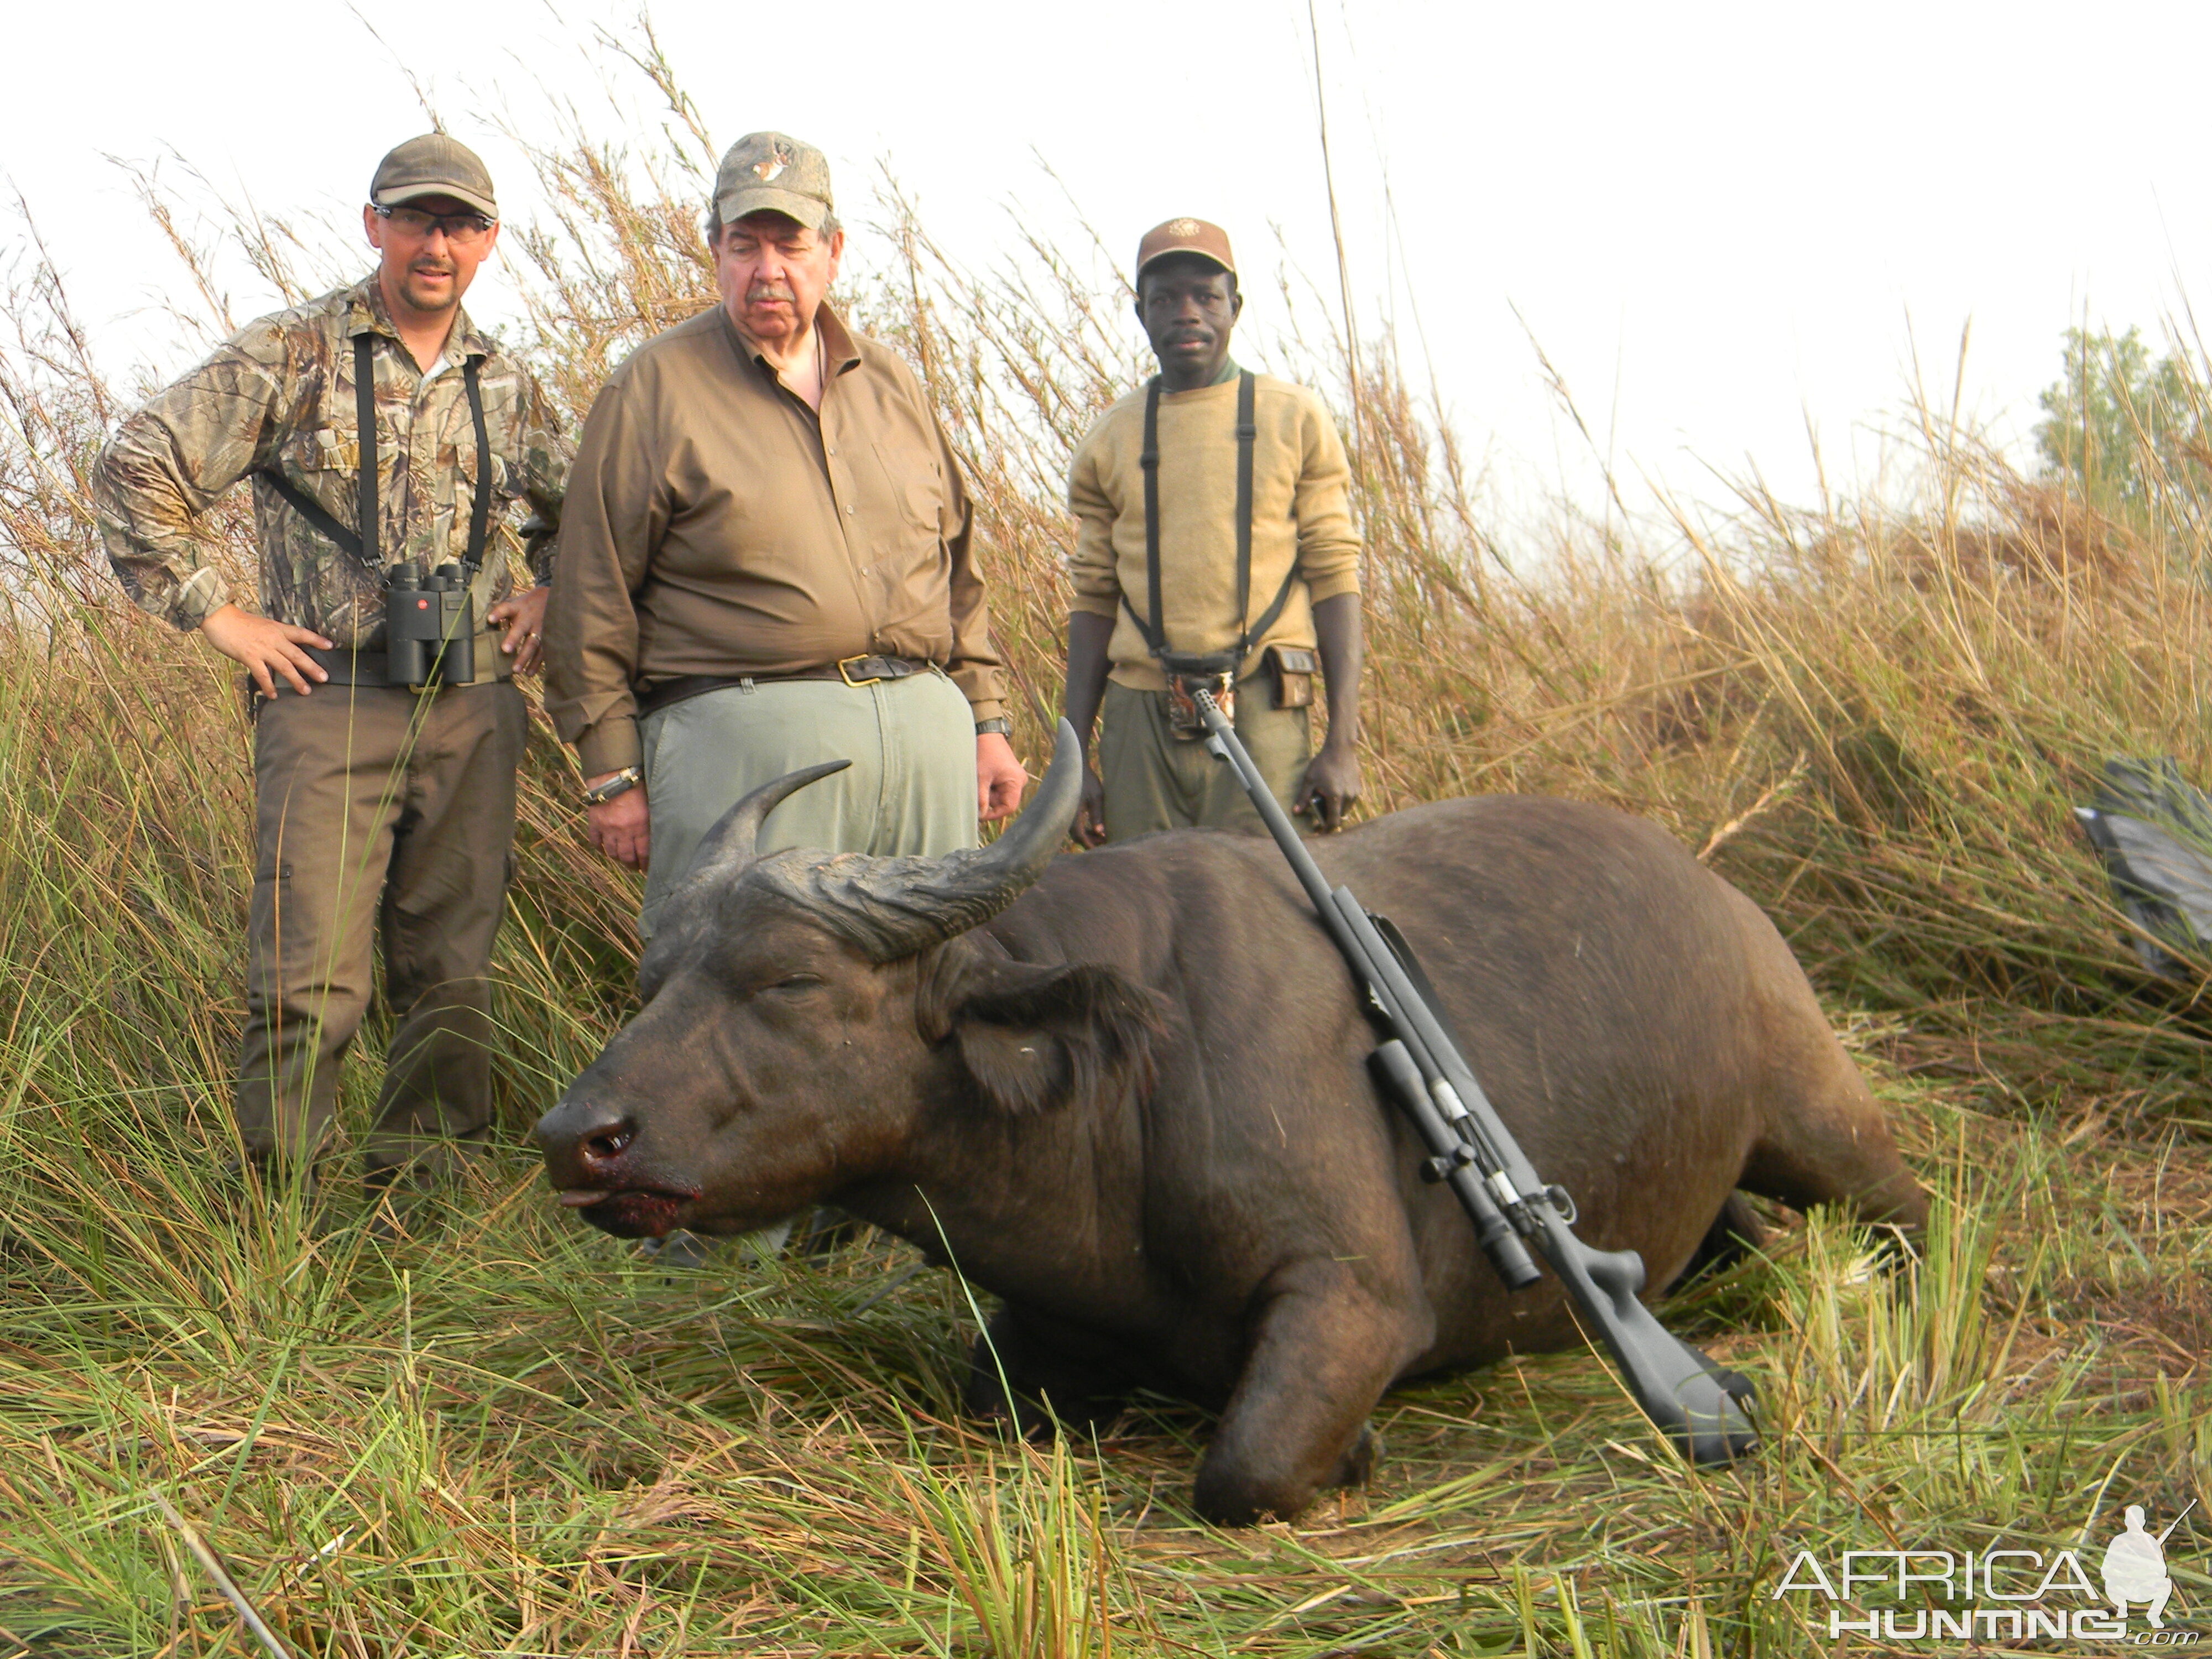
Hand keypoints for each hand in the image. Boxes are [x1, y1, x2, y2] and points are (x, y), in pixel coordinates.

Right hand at [201, 603, 332, 696]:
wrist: (218, 617)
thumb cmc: (237, 621)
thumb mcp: (261, 625)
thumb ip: (272, 635)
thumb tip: (280, 646)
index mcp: (277, 628)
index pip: (301, 633)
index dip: (316, 639)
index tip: (330, 645)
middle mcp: (274, 638)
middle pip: (298, 654)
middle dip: (312, 667)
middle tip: (325, 678)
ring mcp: (262, 648)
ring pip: (285, 666)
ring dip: (296, 680)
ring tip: (306, 691)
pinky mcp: (249, 656)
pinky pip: (262, 674)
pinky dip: (269, 686)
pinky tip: (274, 695)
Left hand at [487, 584, 548, 674]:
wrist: (554, 600)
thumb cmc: (527, 604)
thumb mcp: (515, 603)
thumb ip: (502, 613)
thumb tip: (487, 626)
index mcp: (518, 607)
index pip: (506, 608)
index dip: (498, 613)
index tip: (490, 619)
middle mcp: (529, 618)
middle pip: (520, 628)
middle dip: (513, 639)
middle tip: (505, 650)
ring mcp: (540, 628)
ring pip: (532, 643)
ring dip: (524, 657)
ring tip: (515, 670)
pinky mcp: (548, 638)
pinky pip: (542, 652)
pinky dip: (536, 663)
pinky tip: (529, 673)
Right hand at [587, 776, 650, 870]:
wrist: (613, 774)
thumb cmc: (637, 786)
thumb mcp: (650, 804)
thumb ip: (650, 822)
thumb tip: (653, 836)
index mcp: (641, 827)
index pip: (644, 853)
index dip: (645, 863)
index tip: (646, 868)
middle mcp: (624, 832)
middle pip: (627, 856)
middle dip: (631, 864)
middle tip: (634, 868)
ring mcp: (607, 829)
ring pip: (611, 852)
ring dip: (617, 858)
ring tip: (621, 860)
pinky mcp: (594, 823)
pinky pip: (595, 841)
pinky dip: (599, 848)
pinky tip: (603, 850)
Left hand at [976, 731, 1028, 823]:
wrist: (987, 734)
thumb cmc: (985, 753)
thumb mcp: (981, 777)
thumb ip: (981, 798)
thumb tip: (980, 815)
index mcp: (1016, 782)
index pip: (1009, 807)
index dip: (994, 814)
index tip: (979, 815)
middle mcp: (1019, 781)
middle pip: (1004, 802)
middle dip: (988, 800)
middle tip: (975, 793)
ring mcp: (1014, 778)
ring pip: (999, 796)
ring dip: (987, 793)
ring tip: (978, 781)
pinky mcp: (1008, 776)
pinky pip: (999, 788)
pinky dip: (989, 787)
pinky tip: (982, 778)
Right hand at [1074, 760, 1107, 846]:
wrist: (1076, 768)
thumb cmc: (1088, 781)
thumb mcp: (1096, 797)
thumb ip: (1097, 815)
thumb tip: (1100, 833)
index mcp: (1073, 813)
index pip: (1080, 836)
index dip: (1090, 844)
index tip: (1102, 847)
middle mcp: (1067, 815)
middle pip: (1077, 836)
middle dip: (1090, 841)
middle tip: (1105, 841)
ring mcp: (1066, 813)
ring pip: (1075, 831)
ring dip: (1087, 835)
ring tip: (1102, 835)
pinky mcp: (1068, 811)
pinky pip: (1074, 825)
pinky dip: (1084, 829)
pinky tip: (1094, 828)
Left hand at [1294, 742, 1361, 832]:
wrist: (1340, 749)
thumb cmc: (1323, 763)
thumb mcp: (1309, 780)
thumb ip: (1304, 797)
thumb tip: (1296, 812)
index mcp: (1335, 797)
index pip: (1333, 822)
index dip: (1326, 830)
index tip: (1319, 831)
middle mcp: (1348, 797)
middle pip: (1340, 817)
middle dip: (1330, 820)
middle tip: (1319, 819)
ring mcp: (1355, 793)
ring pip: (1346, 810)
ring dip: (1337, 811)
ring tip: (1325, 805)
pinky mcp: (1358, 788)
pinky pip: (1350, 802)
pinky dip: (1342, 803)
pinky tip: (1334, 795)